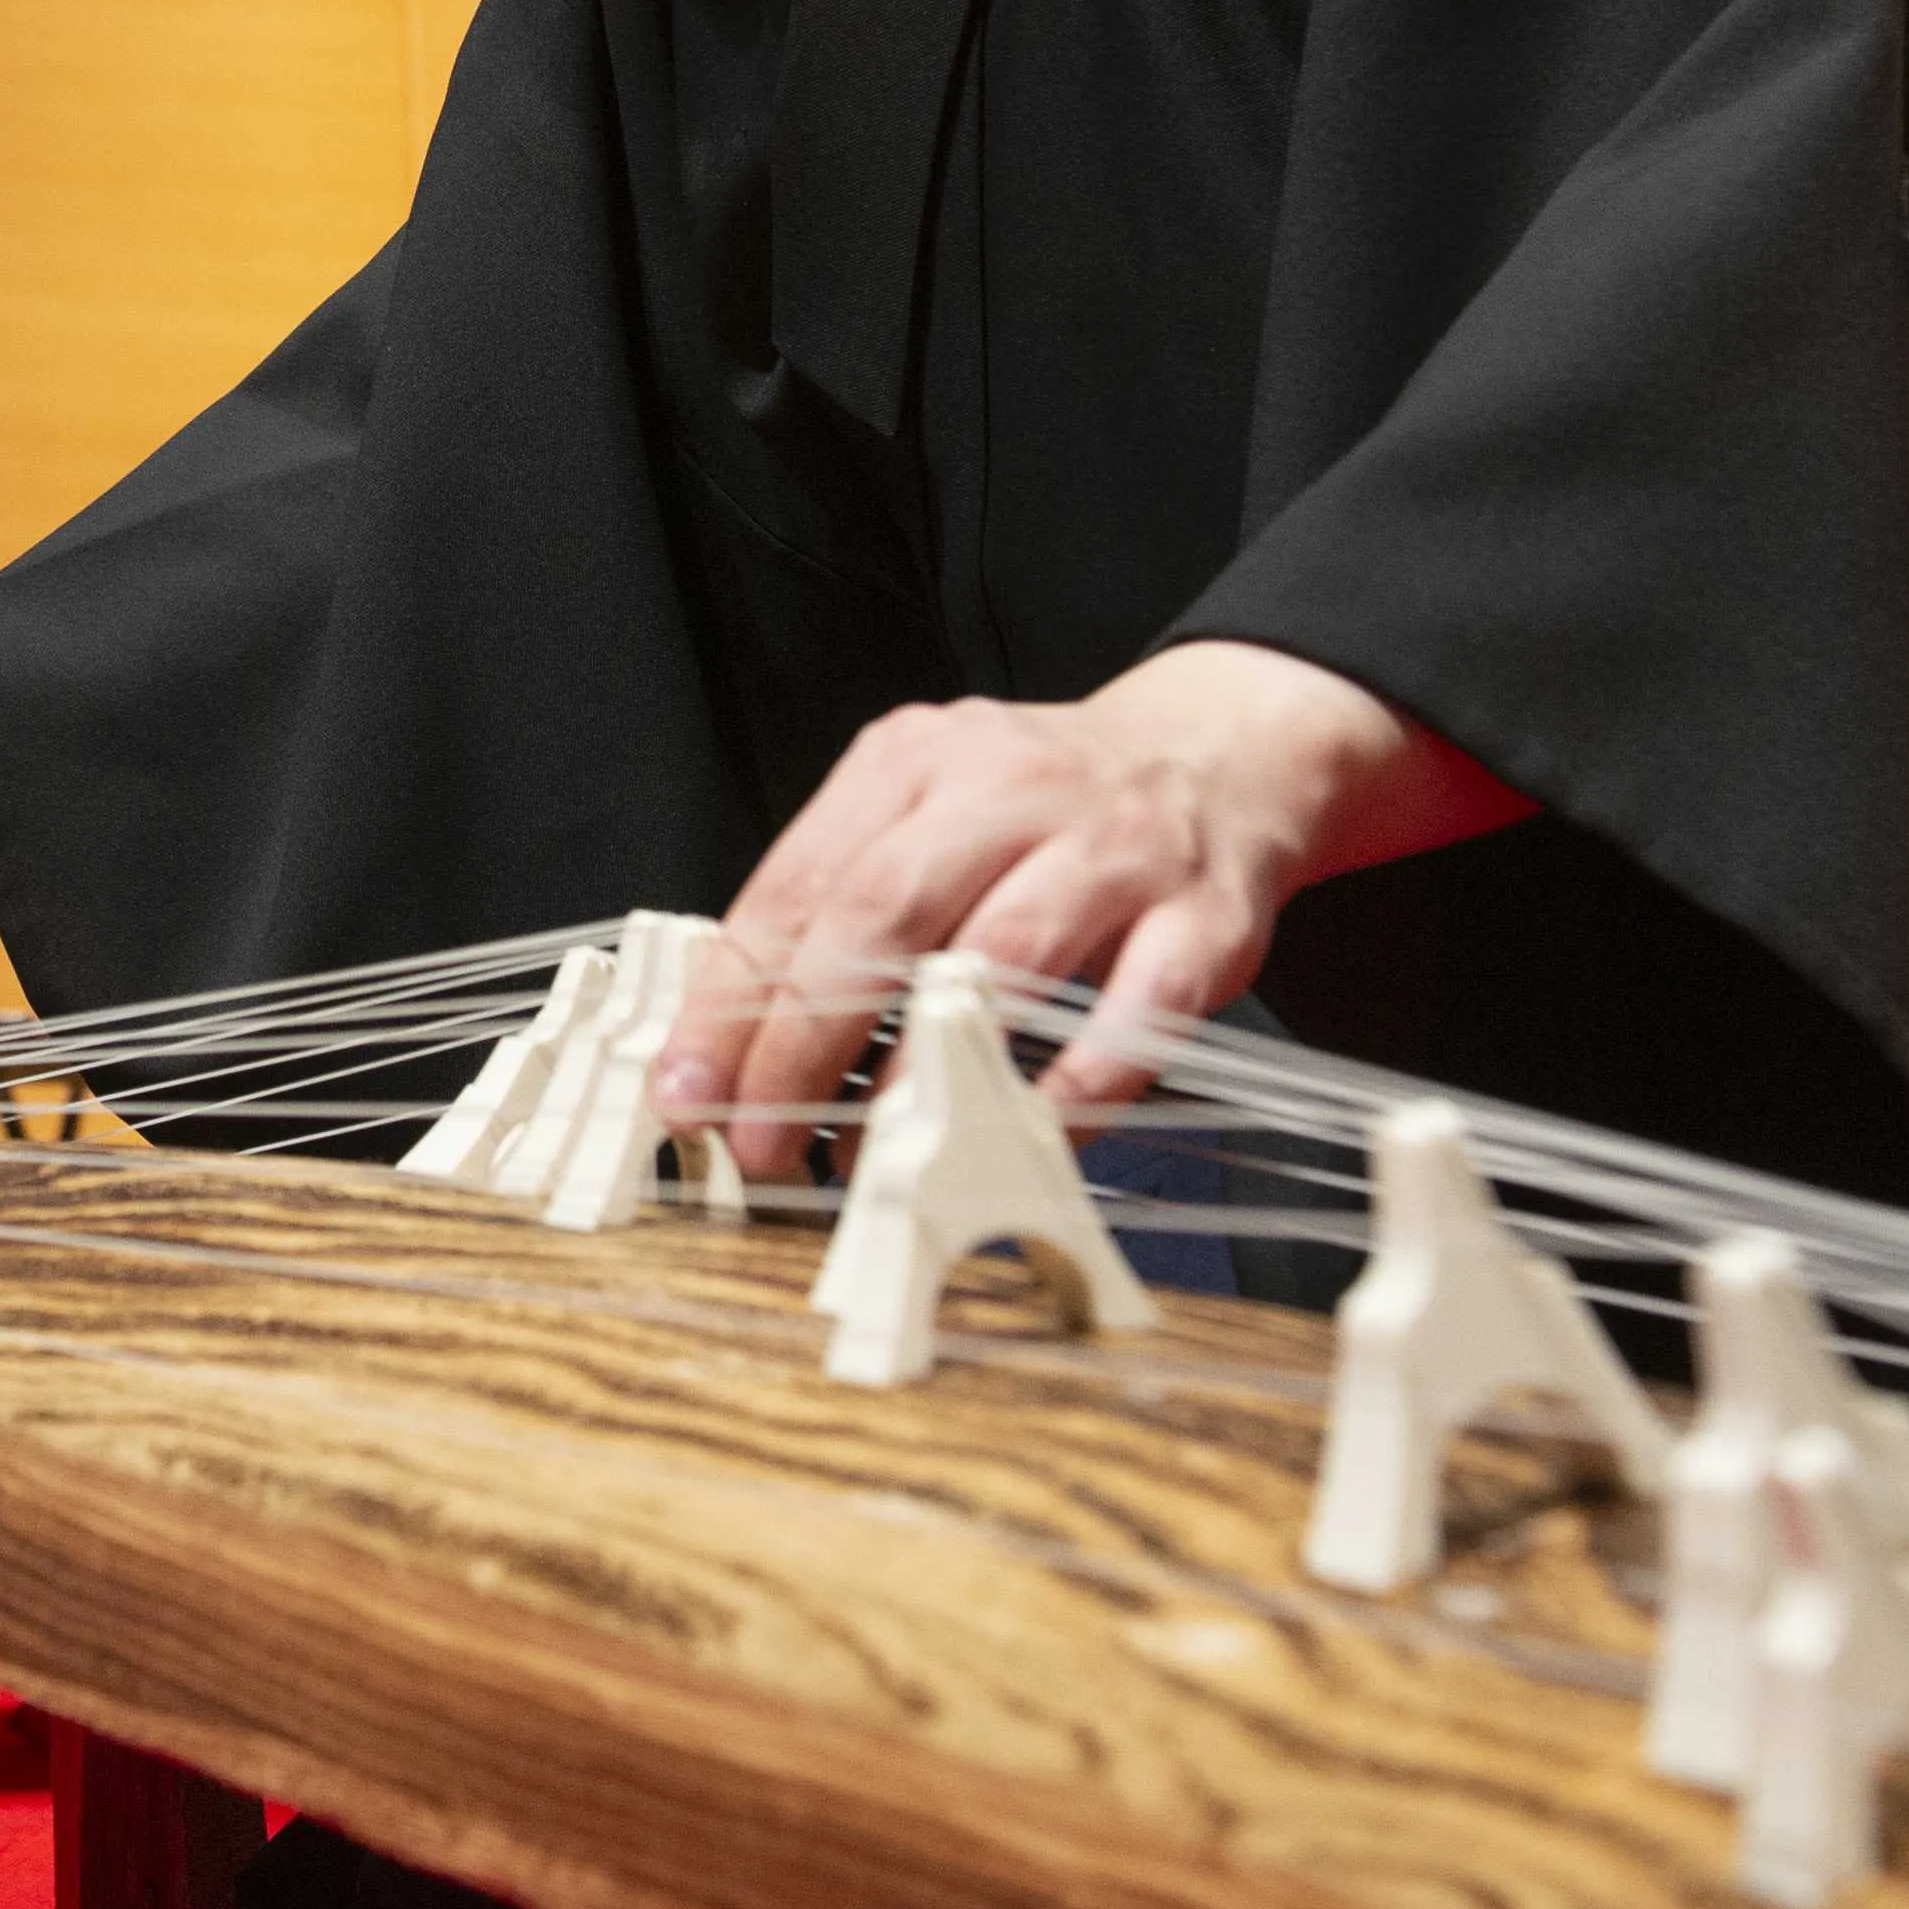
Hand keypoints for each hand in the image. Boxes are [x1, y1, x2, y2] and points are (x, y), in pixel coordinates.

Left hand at [673, 639, 1525, 1168]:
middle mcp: (1009, 787)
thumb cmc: (1045, 810)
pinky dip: (1083, 1077)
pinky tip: (1032, 1131)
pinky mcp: (1205, 912)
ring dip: (926, 1069)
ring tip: (870, 1157)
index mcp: (916, 759)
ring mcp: (1113, 847)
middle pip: (883, 911)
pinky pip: (1141, 1005)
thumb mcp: (928, 811)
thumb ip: (840, 906)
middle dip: (804, 1037)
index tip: (687, 1087)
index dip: (734, 996)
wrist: (1220, 751)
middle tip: (760, 1136)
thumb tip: (730, 1043)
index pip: (800, 882)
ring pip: (1005, 953)